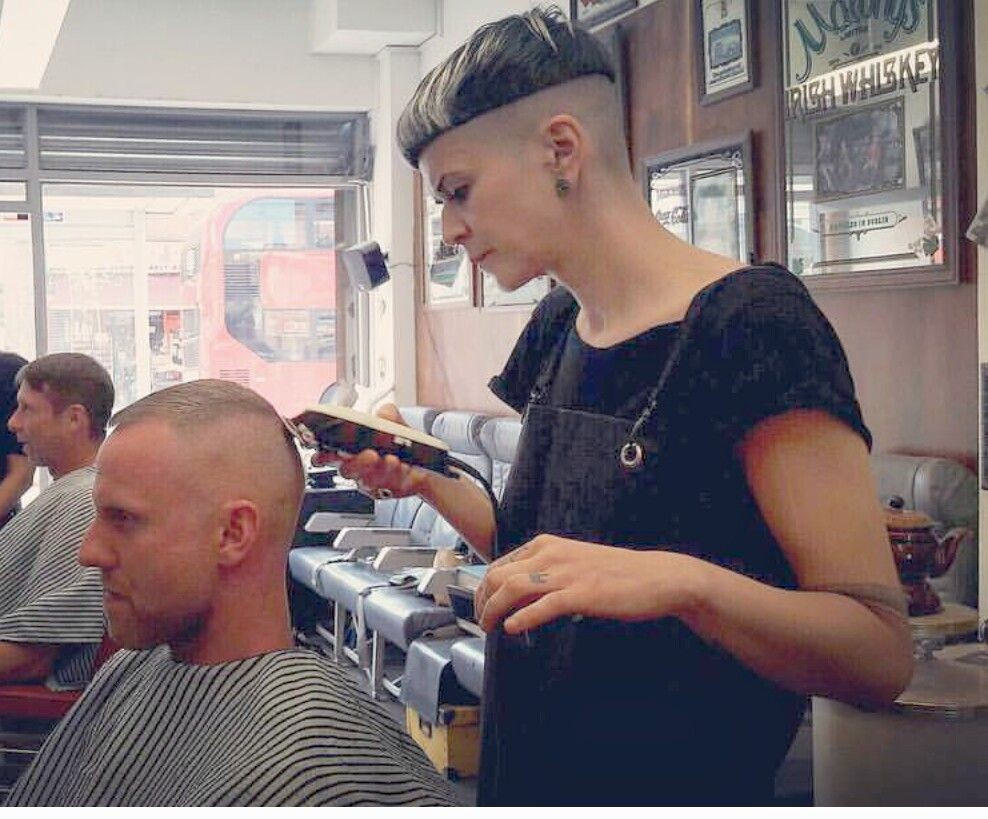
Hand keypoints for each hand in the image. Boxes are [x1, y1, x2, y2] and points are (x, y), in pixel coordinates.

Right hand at [311, 404, 431, 498]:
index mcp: (350, 450)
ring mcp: (370, 481)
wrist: (423, 462)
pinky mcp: (386, 491)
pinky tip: (402, 467)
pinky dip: (395, 476)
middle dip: (357, 462)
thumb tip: (384, 413)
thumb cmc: (400, 443)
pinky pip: (387, 486)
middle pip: (347, 470)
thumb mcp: (396, 424)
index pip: (329, 455)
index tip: (323, 455)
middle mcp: (357, 468)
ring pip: (368, 480)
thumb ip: (388, 415)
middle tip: (370, 454)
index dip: (323, 456)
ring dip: (379, 469)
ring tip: (392, 459)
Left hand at [474, 535, 699, 633]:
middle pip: (498, 576)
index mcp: (546, 545)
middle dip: (482, 601)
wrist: (655, 577)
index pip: (499, 564)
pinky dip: (522, 618)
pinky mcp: (581, 593)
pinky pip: (542, 606)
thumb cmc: (614, 574)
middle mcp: (551, 554)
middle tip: (482, 622)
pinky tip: (514, 628)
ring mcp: (566, 573)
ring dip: (494, 611)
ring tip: (491, 628)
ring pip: (512, 588)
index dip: (483, 589)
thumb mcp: (572, 564)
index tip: (480, 606)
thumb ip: (544, 576)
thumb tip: (515, 598)